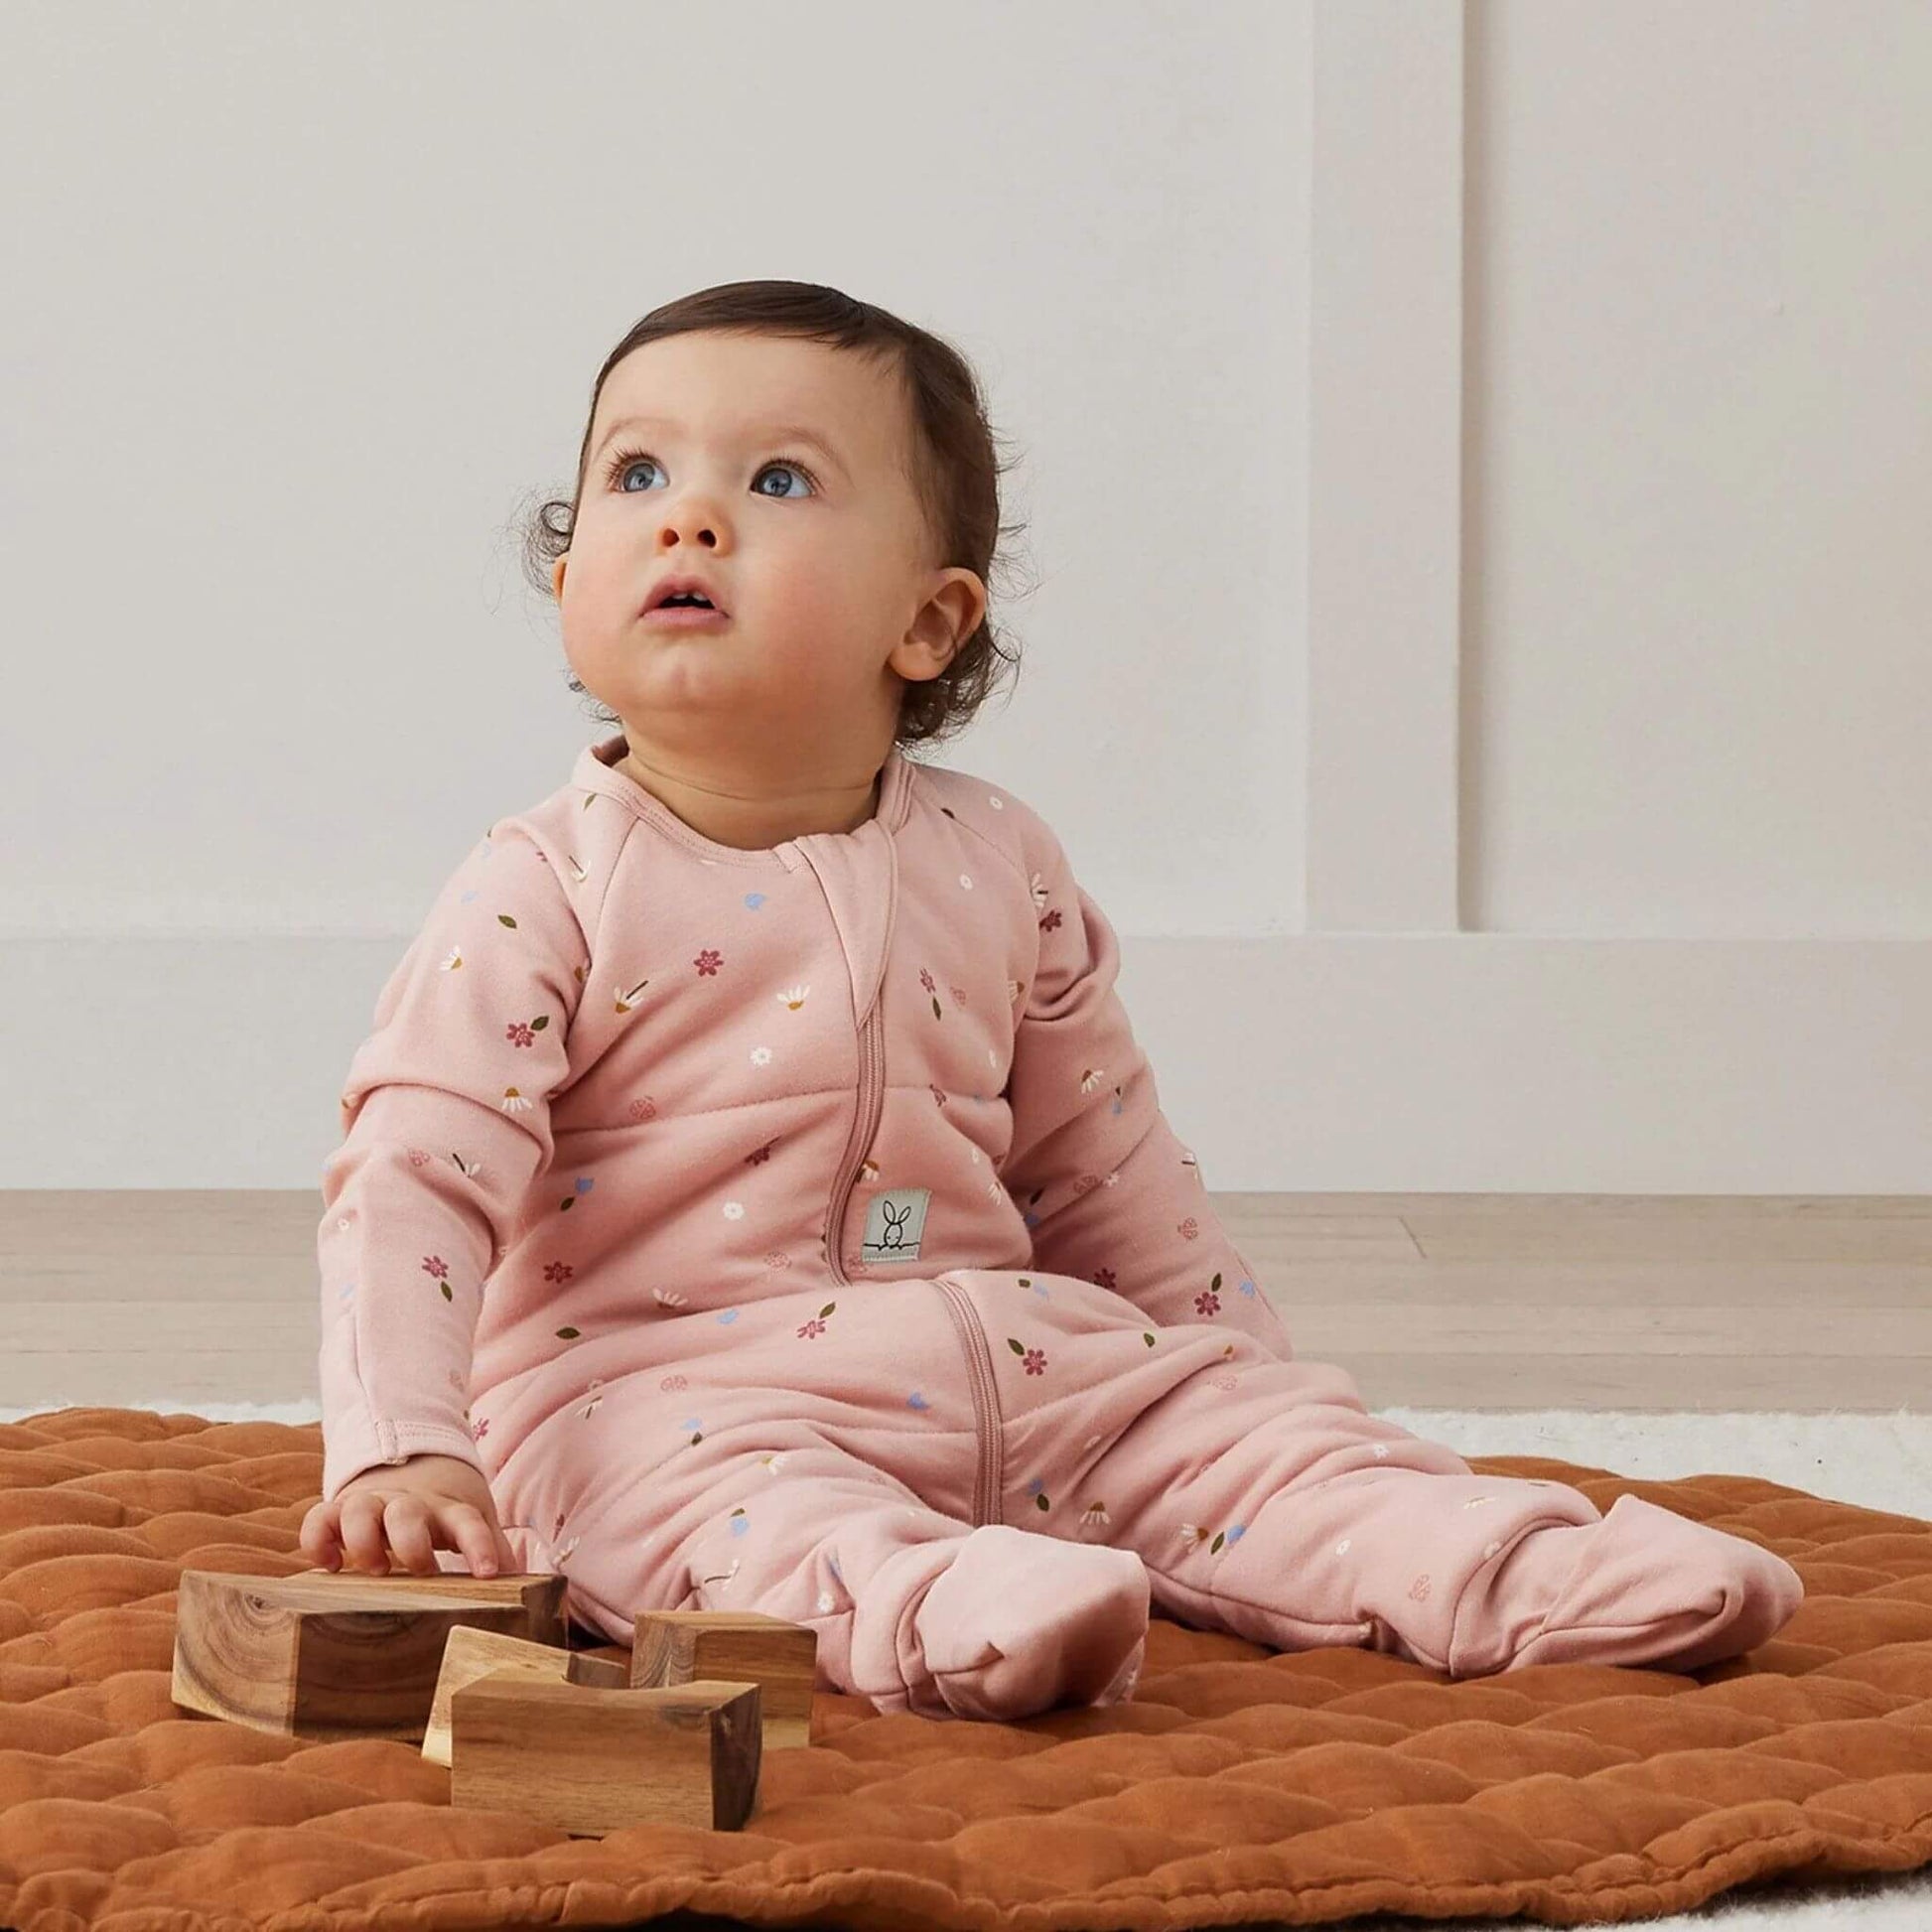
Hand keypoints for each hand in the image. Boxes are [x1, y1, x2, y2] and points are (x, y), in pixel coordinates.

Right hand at [298, 1453, 516, 1578]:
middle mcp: (409, 1504)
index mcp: (448, 1510)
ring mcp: (372, 1504)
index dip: (480, 1547)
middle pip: (406, 1513)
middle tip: (418, 1570)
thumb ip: (493, 1550)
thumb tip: (527, 1590)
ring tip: (373, 1569)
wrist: (411, 1464)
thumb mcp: (474, 1520)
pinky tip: (328, 1566)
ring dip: (363, 1539)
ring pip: (359, 1510)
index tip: (488, 1574)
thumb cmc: (444, 1510)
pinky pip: (318, 1517)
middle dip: (410, 1542)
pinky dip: (317, 1539)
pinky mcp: (338, 1510)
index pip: (469, 1524)